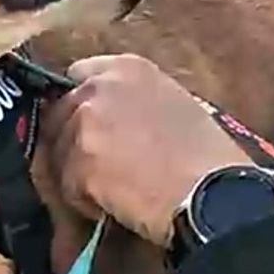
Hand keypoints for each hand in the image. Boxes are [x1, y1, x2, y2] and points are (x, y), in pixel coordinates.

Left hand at [41, 55, 249, 246]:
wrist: (214, 193)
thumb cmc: (207, 156)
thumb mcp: (173, 103)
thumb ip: (131, 99)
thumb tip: (105, 117)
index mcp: (127, 68)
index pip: (77, 76)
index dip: (81, 105)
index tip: (91, 127)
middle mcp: (99, 88)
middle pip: (61, 115)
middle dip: (74, 142)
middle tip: (105, 168)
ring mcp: (85, 124)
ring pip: (59, 154)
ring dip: (79, 175)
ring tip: (119, 190)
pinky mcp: (79, 162)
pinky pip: (67, 188)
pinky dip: (86, 202)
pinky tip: (118, 205)